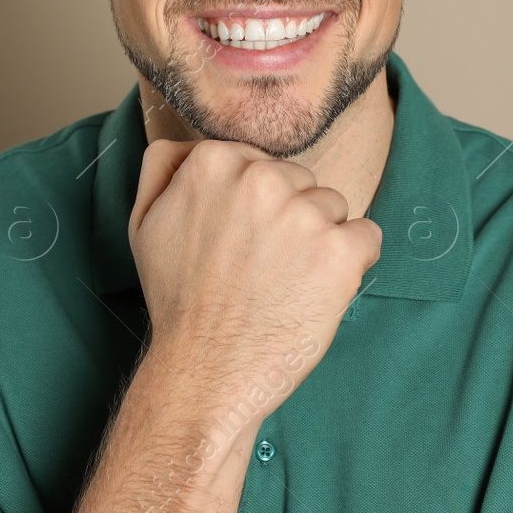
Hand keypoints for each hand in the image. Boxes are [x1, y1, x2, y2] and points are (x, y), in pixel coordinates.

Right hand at [127, 138, 382, 414]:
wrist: (205, 370)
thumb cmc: (178, 300)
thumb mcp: (145, 221)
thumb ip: (164, 167)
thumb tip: (185, 143)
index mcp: (214, 160)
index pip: (261, 164)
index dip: (254, 207)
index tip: (238, 242)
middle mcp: (261, 177)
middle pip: (300, 181)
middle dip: (288, 218)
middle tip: (259, 267)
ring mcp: (304, 213)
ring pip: (333, 207)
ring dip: (319, 241)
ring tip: (285, 282)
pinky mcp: (340, 250)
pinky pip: (367, 237)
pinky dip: (352, 263)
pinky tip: (317, 290)